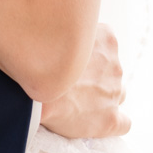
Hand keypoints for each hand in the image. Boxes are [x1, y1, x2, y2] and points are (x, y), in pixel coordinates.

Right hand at [39, 24, 129, 138]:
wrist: (29, 93)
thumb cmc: (36, 59)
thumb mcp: (55, 29)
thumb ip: (70, 32)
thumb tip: (64, 36)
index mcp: (106, 39)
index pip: (107, 45)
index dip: (89, 55)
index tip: (73, 62)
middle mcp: (115, 65)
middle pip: (110, 71)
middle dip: (94, 77)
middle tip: (68, 83)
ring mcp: (114, 93)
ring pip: (115, 95)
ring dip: (101, 98)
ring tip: (75, 103)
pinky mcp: (110, 119)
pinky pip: (123, 123)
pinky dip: (112, 122)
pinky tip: (95, 122)